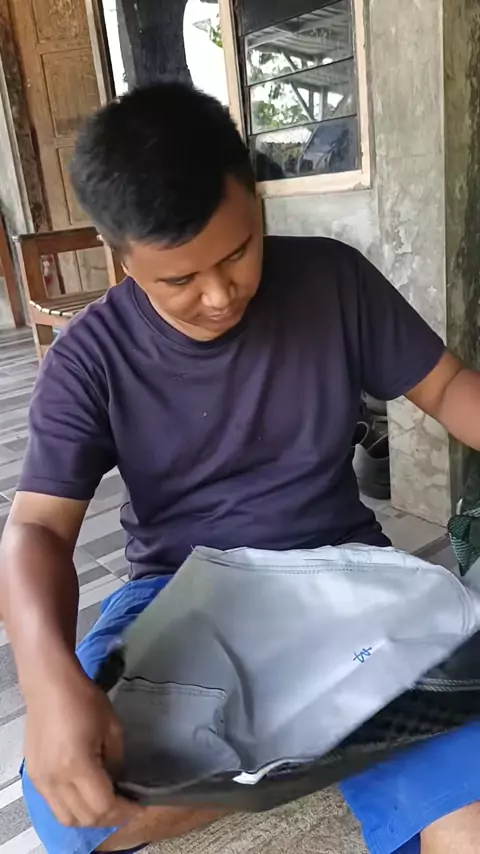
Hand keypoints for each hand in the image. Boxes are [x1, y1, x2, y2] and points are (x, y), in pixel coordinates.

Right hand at [24, 665, 136, 827]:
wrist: (50, 685)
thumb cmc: (84, 700)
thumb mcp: (113, 728)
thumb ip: (117, 761)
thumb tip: (118, 783)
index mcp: (78, 765)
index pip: (103, 805)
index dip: (124, 810)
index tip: (138, 805)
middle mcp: (56, 779)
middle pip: (85, 818)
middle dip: (110, 817)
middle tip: (126, 805)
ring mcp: (41, 780)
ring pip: (66, 818)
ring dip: (89, 817)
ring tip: (105, 803)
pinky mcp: (34, 776)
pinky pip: (54, 805)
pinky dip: (72, 808)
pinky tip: (85, 794)